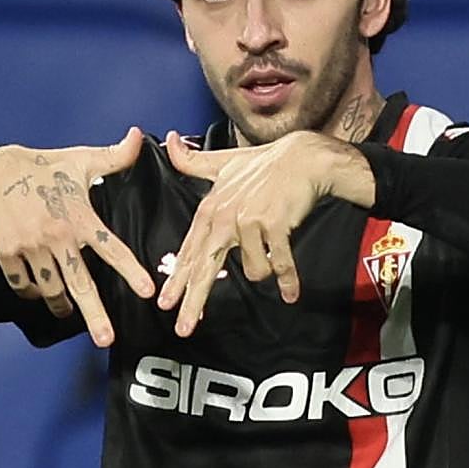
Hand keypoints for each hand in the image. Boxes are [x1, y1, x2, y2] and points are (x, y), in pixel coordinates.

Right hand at [0, 126, 154, 346]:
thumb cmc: (45, 166)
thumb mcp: (81, 159)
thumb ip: (115, 156)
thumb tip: (140, 136)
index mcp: (80, 217)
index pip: (111, 248)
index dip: (129, 270)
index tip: (146, 292)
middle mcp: (56, 236)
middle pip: (79, 283)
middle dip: (95, 315)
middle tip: (107, 341)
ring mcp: (29, 247)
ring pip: (50, 289)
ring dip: (61, 304)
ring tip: (68, 312)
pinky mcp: (6, 253)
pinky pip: (22, 284)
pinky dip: (31, 291)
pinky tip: (38, 291)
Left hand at [157, 129, 374, 336]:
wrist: (302, 157)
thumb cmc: (264, 164)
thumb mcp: (224, 164)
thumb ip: (193, 162)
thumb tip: (169, 140)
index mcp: (211, 209)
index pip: (191, 252)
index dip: (178, 280)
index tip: (166, 303)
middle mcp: (225, 218)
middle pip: (206, 268)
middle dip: (193, 301)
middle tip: (183, 327)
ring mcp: (249, 222)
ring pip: (252, 270)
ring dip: (266, 269)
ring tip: (274, 254)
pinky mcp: (274, 226)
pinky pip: (279, 264)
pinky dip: (287, 279)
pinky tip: (290, 293)